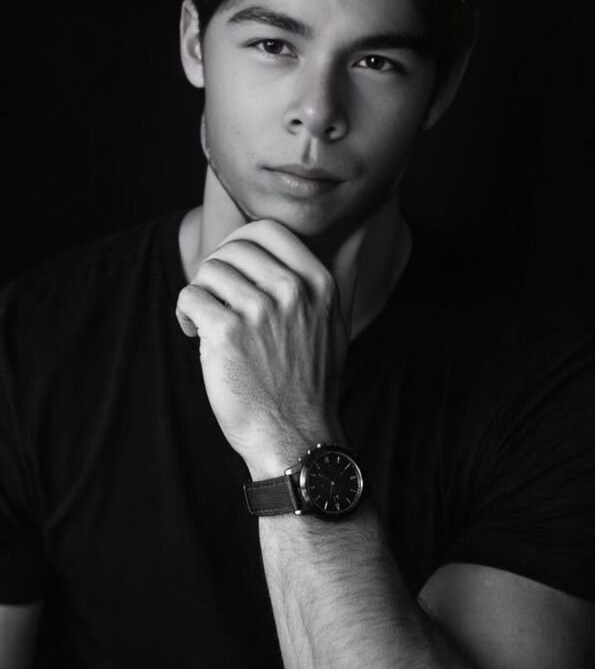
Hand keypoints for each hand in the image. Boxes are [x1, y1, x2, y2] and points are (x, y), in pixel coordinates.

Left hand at [175, 219, 363, 477]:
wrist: (295, 438)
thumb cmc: (309, 386)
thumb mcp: (334, 327)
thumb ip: (324, 285)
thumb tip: (332, 244)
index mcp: (319, 284)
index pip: (268, 231)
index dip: (240, 245)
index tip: (233, 270)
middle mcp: (292, 291)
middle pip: (233, 248)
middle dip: (217, 271)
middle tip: (216, 299)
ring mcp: (259, 310)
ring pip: (208, 271)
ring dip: (201, 295)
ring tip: (208, 323)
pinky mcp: (227, 333)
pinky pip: (190, 296)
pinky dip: (186, 314)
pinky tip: (197, 334)